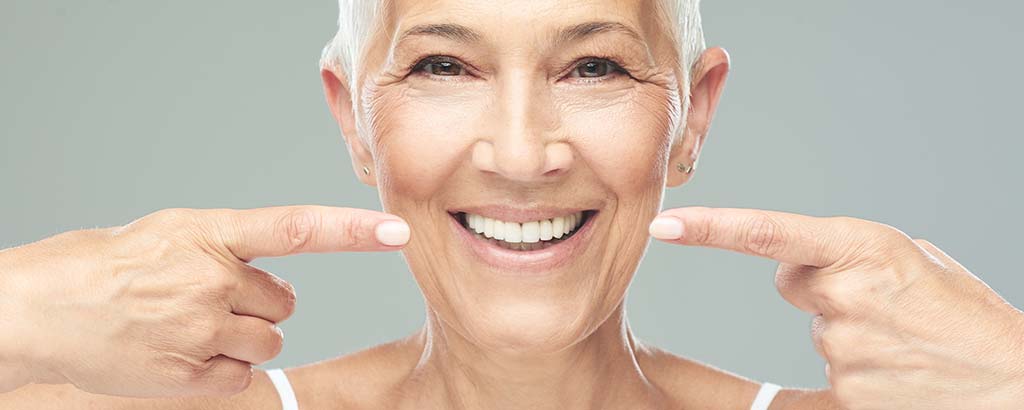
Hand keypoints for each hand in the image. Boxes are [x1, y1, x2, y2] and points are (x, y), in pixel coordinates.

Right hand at [0, 206, 408, 397]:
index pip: (296, 228)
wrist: (39, 309)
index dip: (352, 229)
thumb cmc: (108, 266)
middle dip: (259, 303)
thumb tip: (281, 285)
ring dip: (243, 337)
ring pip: (268, 341)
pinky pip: (241, 376)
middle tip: (208, 298)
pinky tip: (182, 352)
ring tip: (191, 324)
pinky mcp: (189, 374)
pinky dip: (221, 369)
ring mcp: (199, 329)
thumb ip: (231, 250)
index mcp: (209, 234)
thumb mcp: (171, 234)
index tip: (397, 229)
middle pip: (285, 303)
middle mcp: (210, 280)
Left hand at [649, 207, 1023, 408]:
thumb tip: (797, 267)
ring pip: (815, 324)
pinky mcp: (843, 389)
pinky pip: (829, 365)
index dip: (709, 229)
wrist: (1010, 379)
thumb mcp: (911, 258)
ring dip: (846, 325)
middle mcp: (846, 293)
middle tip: (878, 298)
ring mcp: (843, 346)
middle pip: (790, 280)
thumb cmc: (963, 313)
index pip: (766, 233)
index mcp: (864, 247)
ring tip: (901, 335)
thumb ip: (847, 254)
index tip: (664, 225)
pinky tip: (895, 365)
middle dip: (819, 283)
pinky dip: (857, 364)